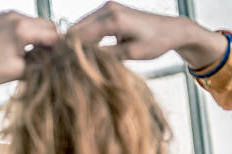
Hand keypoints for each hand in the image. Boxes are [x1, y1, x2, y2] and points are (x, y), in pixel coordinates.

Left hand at [0, 11, 58, 109]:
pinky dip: (26, 33)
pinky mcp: (0, 17)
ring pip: (35, 22)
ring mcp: (7, 15)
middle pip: (47, 25)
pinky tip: (19, 48)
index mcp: (23, 29)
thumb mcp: (20, 71)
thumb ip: (41, 64)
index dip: (58, 49)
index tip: (59, 61)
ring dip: (38, 36)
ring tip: (31, 55)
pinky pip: (22, 22)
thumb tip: (56, 61)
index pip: (53, 35)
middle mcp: (16, 17)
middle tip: (46, 58)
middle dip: (49, 41)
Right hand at [68, 1, 225, 68]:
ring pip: (81, 27)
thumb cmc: (156, 42)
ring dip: (75, 43)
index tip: (60, 67)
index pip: (80, 36)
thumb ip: (106, 55)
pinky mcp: (109, 10)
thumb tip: (83, 60)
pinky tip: (82, 53)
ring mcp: (108, 7)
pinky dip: (84, 38)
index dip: (68, 52)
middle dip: (69, 47)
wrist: (172, 29)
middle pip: (76, 29)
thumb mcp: (131, 54)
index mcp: (114, 19)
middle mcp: (108, 8)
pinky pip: (89, 25)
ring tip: (70, 62)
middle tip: (61, 67)